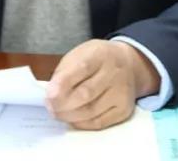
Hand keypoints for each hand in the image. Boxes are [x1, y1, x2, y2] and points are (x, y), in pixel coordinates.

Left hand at [45, 40, 159, 130]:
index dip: (63, 84)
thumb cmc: (96, 60)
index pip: (82, 68)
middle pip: (86, 93)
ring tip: (58, 113)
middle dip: (63, 104)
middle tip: (50, 107)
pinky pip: (99, 123)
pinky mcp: (124, 109)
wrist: (128, 64)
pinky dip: (82, 123)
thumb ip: (64, 72)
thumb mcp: (79, 55)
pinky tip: (73, 119)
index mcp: (100, 53)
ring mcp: (122, 92)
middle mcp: (114, 72)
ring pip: (91, 111)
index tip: (49, 95)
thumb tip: (52, 95)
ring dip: (70, 116)